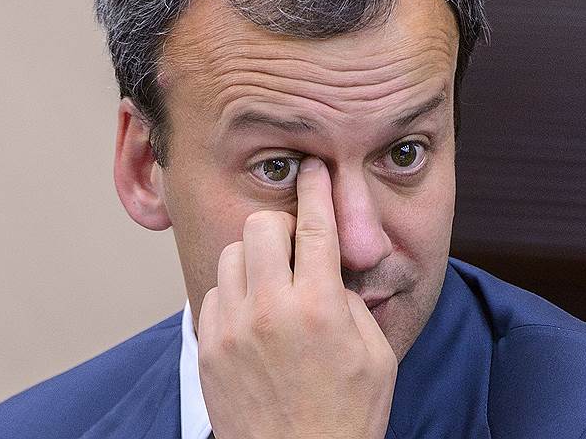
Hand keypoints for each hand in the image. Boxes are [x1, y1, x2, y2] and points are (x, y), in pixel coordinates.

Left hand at [198, 157, 397, 438]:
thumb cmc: (346, 416)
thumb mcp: (375, 354)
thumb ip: (352, 302)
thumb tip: (330, 271)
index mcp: (320, 308)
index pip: (316, 226)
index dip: (317, 188)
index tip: (314, 169)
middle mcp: (271, 311)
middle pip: (262, 226)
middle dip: (282, 226)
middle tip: (295, 245)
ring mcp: (233, 329)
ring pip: (232, 254)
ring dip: (256, 258)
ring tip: (274, 284)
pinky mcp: (210, 347)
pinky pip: (215, 292)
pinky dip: (235, 294)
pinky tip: (254, 316)